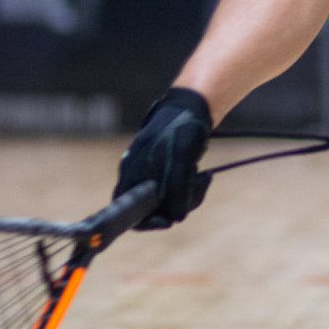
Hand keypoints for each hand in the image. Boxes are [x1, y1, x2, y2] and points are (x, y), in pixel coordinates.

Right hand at [113, 87, 212, 229]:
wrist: (192, 107)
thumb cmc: (182, 129)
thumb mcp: (182, 159)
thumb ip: (177, 188)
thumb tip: (176, 218)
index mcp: (132, 173)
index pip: (127, 210)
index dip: (145, 221)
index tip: (167, 221)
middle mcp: (137, 176)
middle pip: (153, 209)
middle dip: (177, 205)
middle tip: (196, 189)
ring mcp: (151, 174)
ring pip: (168, 201)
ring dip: (189, 195)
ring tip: (202, 178)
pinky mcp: (165, 172)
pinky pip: (177, 191)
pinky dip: (191, 188)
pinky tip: (202, 176)